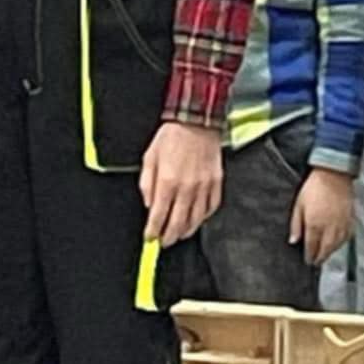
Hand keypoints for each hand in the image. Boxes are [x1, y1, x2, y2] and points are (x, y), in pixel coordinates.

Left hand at [140, 123, 222, 247]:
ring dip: (185, 231)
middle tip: (163, 242)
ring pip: (196, 220)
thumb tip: (149, 205)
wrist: (196, 121)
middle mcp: (187, 188)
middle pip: (177, 224)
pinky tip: (196, 219)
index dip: (152, 231)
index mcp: (167, 182)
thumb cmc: (172, 137)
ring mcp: (204, 187)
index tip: (150, 237)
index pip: (158, 216)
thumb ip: (146, 184)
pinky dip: (203, 217)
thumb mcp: (149, 158)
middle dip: (168, 237)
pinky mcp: (216, 183)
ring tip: (178, 235)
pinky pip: (211, 207)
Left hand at [290, 167, 353, 266]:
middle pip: (326, 250)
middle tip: (316, 262)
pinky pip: (347, 237)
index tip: (307, 260)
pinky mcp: (350, 219)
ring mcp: (341, 224)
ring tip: (325, 255)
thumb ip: (295, 225)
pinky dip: (342, 243)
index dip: (309, 256)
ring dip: (331, 252)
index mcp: (314, 225)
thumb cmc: (315, 186)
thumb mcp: (298, 205)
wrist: (333, 174)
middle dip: (320, 258)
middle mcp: (329, 228)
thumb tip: (293, 240)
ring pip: (337, 245)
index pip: (311, 247)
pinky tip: (338, 243)